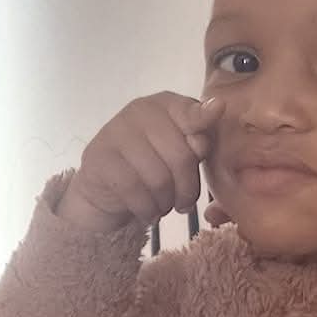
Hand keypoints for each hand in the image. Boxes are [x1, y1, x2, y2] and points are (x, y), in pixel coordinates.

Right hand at [59, 93, 222, 234]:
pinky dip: (146, 209)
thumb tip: (217, 108)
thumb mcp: (180, 152)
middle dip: (187, 188)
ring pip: (158, 178)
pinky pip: (134, 190)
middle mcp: (139, 111)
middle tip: (184, 203)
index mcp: (164, 104)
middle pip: (180, 156)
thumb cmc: (149, 169)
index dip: (202, 124)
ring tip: (163, 207)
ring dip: (166, 203)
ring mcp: (115, 132)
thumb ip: (199, 137)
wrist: (102, 190)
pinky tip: (147, 213)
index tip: (205, 143)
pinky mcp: (99, 159)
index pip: (189, 111)